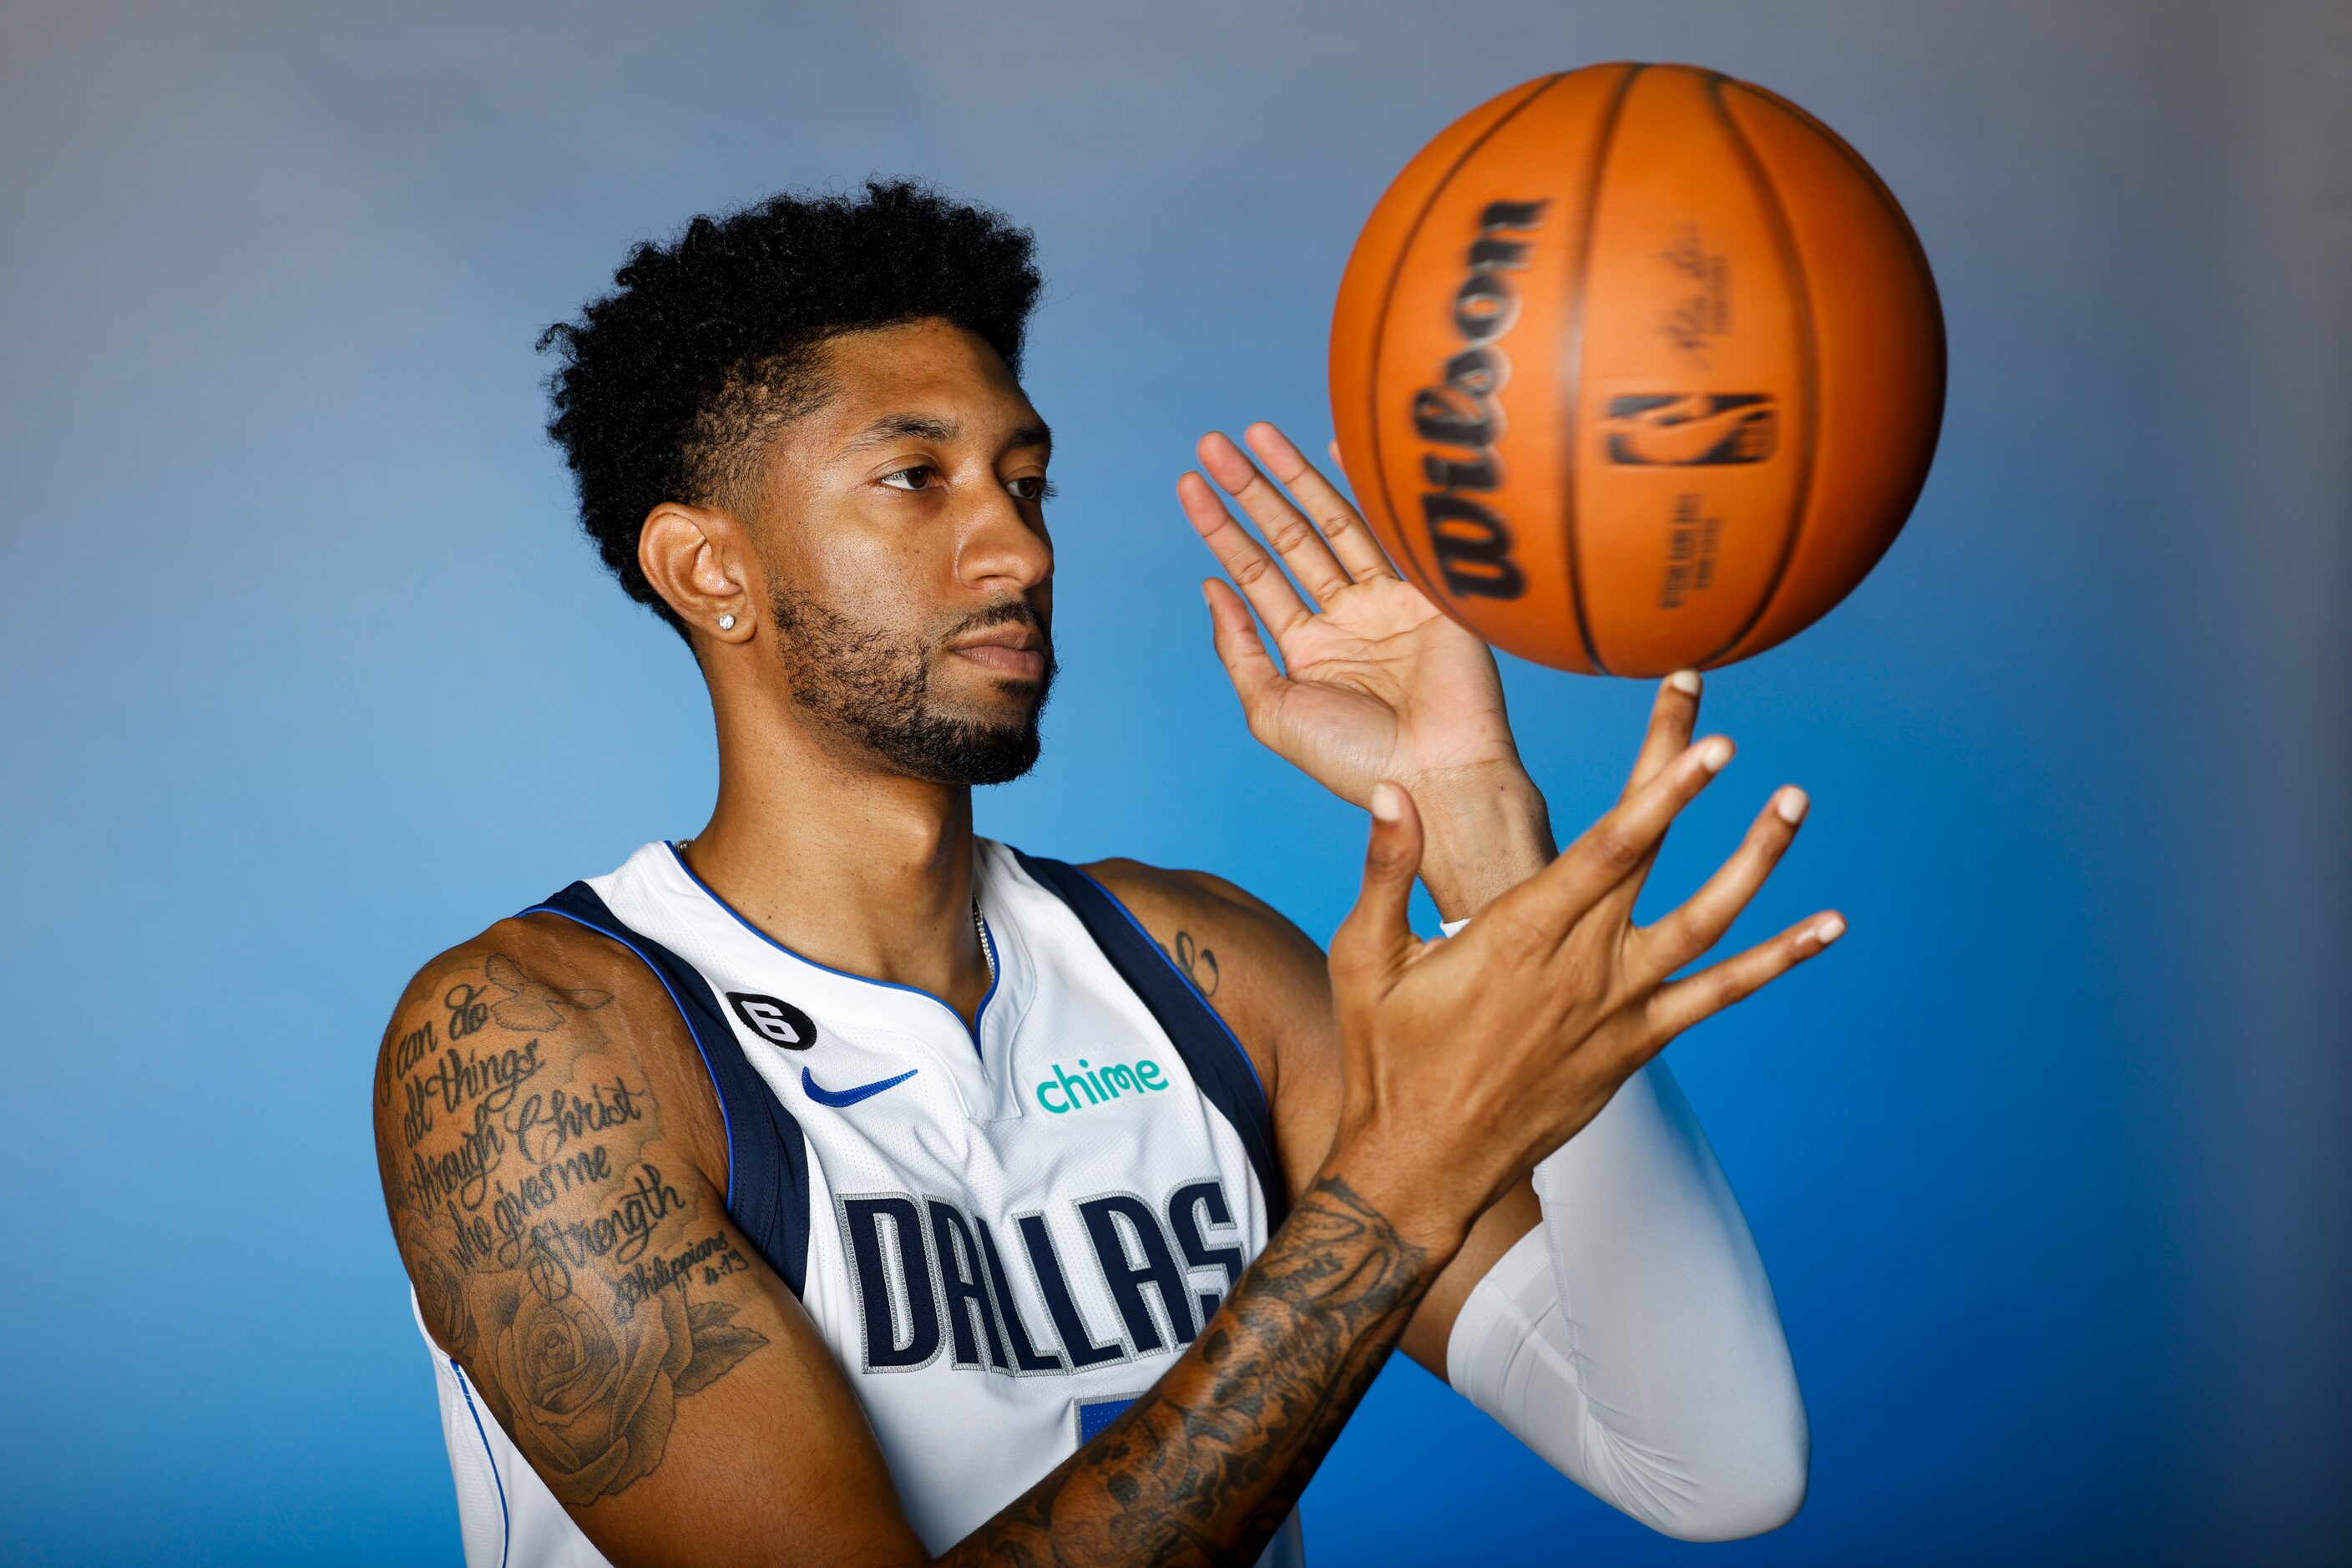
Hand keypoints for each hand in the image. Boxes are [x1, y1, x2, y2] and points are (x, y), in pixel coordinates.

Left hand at [1177, 423, 1530, 810]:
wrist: (1434, 777)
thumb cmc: (1353, 759)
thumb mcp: (1272, 710)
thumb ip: (1238, 649)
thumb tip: (1210, 588)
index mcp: (1306, 650)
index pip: (1255, 575)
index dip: (1221, 530)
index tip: (1188, 487)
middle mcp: (1345, 619)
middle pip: (1288, 538)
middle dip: (1250, 492)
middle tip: (1211, 445)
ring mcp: (1387, 601)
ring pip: (1332, 524)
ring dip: (1292, 478)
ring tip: (1251, 435)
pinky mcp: (1429, 592)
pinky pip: (1391, 528)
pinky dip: (1366, 486)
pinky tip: (1337, 444)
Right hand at [1318, 719, 1842, 1241]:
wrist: (1422, 1166)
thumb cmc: (1387, 1060)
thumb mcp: (1366, 957)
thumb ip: (1387, 870)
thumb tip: (1392, 790)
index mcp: (1519, 933)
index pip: (1611, 845)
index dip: (1665, 787)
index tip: (1708, 735)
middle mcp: (1582, 965)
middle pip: (1654, 854)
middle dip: (1689, 778)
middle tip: (1728, 724)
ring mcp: (1618, 1008)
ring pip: (1708, 922)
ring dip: (1756, 860)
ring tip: (1794, 803)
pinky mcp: (1636, 1045)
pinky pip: (1720, 995)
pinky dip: (1776, 960)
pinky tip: (1824, 928)